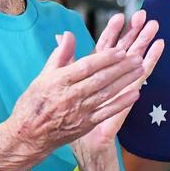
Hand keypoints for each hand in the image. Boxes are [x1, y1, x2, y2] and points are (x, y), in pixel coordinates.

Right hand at [6, 11, 162, 160]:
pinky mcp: (86, 124)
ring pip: (107, 93)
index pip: (86, 66)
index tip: (121, 50)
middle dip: (121, 67)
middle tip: (137, 57)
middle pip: (101, 78)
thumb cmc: (34, 103)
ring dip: (125, 81)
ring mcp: (79, 111)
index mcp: (59, 81)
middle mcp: (71, 95)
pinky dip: (122, 103)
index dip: (105, 58)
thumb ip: (59, 55)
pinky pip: (107, 112)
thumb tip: (68, 34)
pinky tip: (136, 94)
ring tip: (141, 69)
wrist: (29, 136)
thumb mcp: (42, 76)